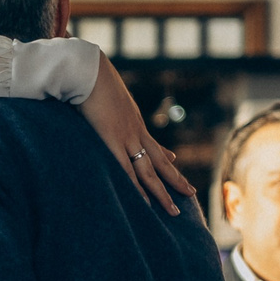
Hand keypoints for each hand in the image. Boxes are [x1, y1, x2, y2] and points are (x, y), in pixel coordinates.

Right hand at [81, 56, 195, 215]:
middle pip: (159, 162)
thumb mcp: (104, 94)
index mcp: (133, 121)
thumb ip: (108, 105)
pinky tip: (144, 204)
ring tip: (173, 211)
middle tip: (190, 194)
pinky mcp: (111, 141)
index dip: (166, 159)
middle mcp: (135, 131)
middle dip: (175, 180)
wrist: (89, 69)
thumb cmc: (91, 78)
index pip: (153, 145)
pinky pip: (127, 171)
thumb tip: (100, 103)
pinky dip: (136, 190)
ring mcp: (126, 137)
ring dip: (161, 192)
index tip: (176, 167)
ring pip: (149, 172)